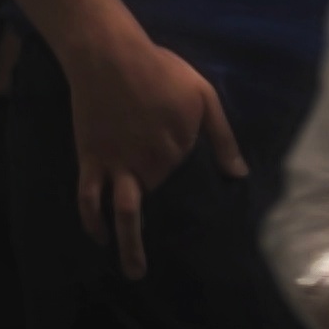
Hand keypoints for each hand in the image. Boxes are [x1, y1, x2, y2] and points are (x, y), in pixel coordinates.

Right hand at [64, 24, 245, 280]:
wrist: (108, 55)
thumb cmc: (159, 69)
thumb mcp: (203, 95)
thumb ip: (222, 136)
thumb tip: (238, 174)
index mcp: (179, 148)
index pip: (183, 169)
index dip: (176, 152)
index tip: (167, 132)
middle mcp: (150, 164)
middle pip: (158, 186)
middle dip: (156, 180)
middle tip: (148, 163)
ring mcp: (117, 165)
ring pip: (125, 213)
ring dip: (130, 246)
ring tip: (134, 273)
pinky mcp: (91, 161)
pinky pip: (90, 198)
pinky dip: (93, 221)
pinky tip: (99, 238)